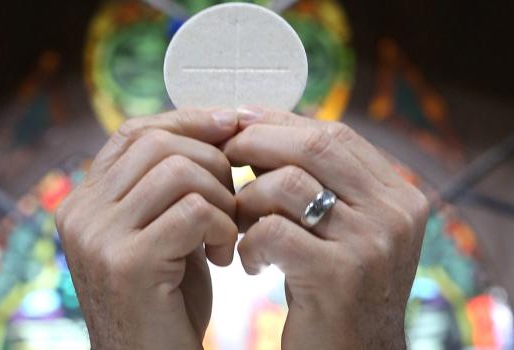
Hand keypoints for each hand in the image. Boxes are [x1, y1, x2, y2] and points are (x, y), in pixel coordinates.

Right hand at [56, 110, 238, 348]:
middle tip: (233, 202)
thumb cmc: (166, 296)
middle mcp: (82, 211)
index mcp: (87, 199)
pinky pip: (194, 210)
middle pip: (159, 144)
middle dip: (213, 162)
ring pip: (179, 171)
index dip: (186, 119)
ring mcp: (98, 236)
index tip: (230, 124)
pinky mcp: (126, 262)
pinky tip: (224, 255)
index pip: (135, 131)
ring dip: (221, 198)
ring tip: (227, 233)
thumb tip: (218, 123)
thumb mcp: (163, 229)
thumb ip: (171, 185)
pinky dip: (222, 226)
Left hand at [224, 108, 428, 348]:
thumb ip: (317, 183)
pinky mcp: (341, 275)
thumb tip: (258, 131)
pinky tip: (250, 263)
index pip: (335, 134)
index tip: (242, 120)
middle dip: (258, 142)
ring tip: (238, 223)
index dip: (282, 122)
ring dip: (248, 198)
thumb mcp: (341, 230)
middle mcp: (395, 212)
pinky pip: (274, 231)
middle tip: (224, 155)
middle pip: (315, 145)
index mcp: (397, 194)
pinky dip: (249, 242)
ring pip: (289, 184)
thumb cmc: (336, 290)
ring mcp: (373, 243)